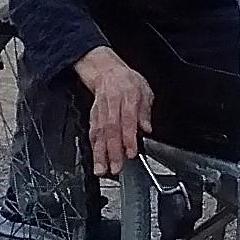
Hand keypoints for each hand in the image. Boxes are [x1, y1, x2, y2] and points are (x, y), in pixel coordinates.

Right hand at [76, 48, 153, 173]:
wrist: (106, 70)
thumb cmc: (127, 81)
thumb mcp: (144, 90)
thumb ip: (145, 111)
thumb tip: (147, 128)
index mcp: (127, 97)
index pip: (127, 120)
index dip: (128, 138)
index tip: (130, 153)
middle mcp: (112, 105)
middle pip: (111, 130)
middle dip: (112, 151)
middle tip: (115, 168)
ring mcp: (100, 111)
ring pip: (99, 134)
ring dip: (100, 153)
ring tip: (102, 169)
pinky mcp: (93, 116)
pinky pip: (92, 132)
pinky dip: (93, 147)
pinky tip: (95, 159)